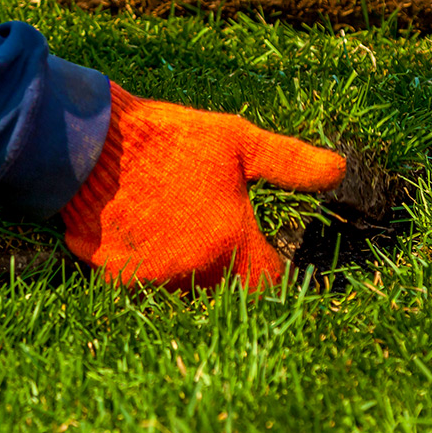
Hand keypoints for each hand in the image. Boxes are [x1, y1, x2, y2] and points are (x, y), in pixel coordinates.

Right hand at [61, 82, 345, 290]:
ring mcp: (153, 280)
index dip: (271, 269)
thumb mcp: (236, 140)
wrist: (91, 142)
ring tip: (183, 235)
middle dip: (231, 272)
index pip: (269, 284)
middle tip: (220, 238)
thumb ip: (289, 162)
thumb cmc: (169, 138)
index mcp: (231, 241)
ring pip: (187, 294)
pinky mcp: (115, 277)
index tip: (268, 253)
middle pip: (228, 293)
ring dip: (192, 275)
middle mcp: (196, 271)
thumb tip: (339, 170)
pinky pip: (145, 288)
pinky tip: (148, 237)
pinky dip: (151, 271)